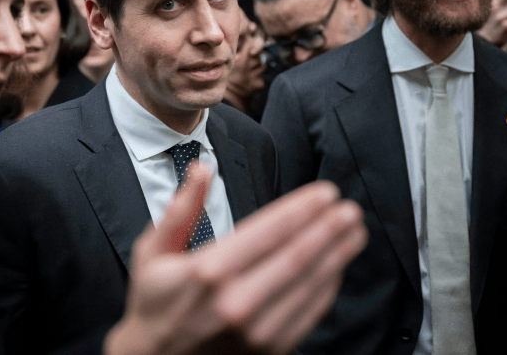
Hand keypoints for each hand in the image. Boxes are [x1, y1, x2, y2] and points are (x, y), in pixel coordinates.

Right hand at [105, 165, 366, 354]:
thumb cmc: (154, 304)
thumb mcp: (153, 252)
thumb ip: (180, 209)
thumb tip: (202, 170)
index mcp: (208, 271)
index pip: (268, 231)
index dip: (302, 209)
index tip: (325, 194)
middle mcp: (235, 301)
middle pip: (296, 255)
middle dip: (328, 228)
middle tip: (348, 209)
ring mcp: (255, 330)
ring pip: (308, 284)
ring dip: (336, 254)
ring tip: (353, 232)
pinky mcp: (268, 350)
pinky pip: (308, 313)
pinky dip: (327, 287)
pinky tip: (337, 267)